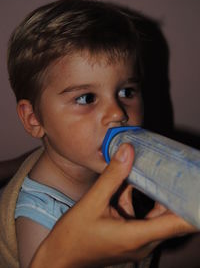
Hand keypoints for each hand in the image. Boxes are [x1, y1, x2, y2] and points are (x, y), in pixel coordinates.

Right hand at [30, 144, 195, 267]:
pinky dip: (140, 200)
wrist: (59, 258)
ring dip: (156, 195)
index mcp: (137, 236)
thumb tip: (128, 151)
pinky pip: (143, 217)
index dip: (193, 206)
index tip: (195, 186)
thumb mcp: (92, 202)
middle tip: (178, 172)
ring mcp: (137, 242)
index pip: (179, 223)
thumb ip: (112, 176)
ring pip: (157, 216)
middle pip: (171, 218)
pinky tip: (129, 184)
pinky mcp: (129, 238)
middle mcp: (142, 242)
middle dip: (176, 194)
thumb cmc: (73, 236)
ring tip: (157, 172)